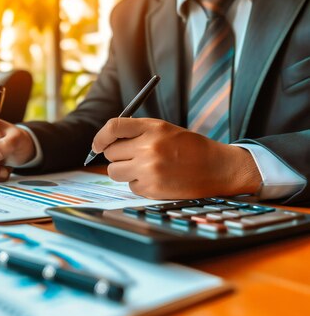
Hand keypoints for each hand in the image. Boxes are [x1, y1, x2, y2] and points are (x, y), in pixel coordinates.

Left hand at [93, 118, 261, 198]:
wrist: (218, 168)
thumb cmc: (188, 147)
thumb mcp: (164, 130)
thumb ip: (136, 132)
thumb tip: (104, 142)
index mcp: (152, 127)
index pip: (113, 127)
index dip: (100, 137)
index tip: (97, 145)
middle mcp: (149, 146)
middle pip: (110, 153)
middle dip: (117, 156)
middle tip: (133, 157)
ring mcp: (149, 169)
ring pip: (114, 172)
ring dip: (124, 171)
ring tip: (145, 168)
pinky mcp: (152, 188)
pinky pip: (130, 186)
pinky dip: (139, 184)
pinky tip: (157, 179)